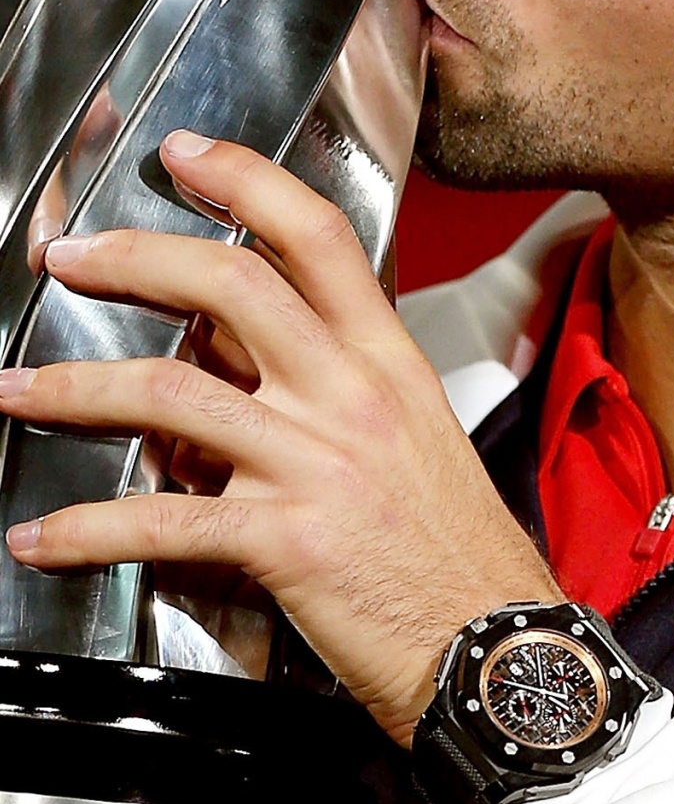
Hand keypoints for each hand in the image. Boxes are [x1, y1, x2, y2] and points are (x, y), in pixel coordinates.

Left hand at [0, 131, 562, 745]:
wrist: (496, 649)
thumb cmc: (455, 552)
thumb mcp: (413, 436)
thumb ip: (330, 386)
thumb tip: (234, 359)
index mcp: (386, 361)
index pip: (315, 236)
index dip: (245, 179)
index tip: (185, 153)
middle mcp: (349, 396)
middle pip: (229, 285)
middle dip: (131, 259)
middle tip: (69, 258)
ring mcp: (315, 463)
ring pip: (170, 390)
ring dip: (73, 386)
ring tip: (18, 389)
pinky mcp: (284, 540)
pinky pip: (161, 520)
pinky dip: (86, 530)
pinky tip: (44, 537)